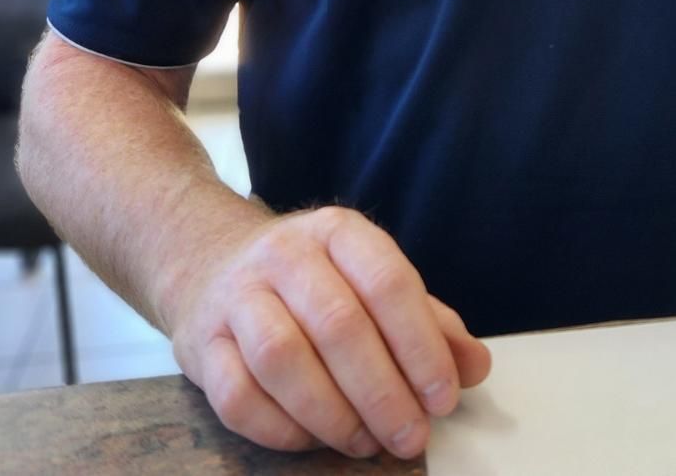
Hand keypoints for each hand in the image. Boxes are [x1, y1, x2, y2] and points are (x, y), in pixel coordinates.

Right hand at [169, 206, 491, 458]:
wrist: (211, 264)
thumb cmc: (314, 282)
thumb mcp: (373, 281)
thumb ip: (428, 322)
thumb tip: (475, 366)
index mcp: (339, 233)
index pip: (388, 282)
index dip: (421, 346)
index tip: (443, 398)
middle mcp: (286, 254)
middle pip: (338, 325)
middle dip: (382, 392)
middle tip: (410, 437)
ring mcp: (237, 296)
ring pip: (282, 358)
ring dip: (331, 413)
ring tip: (365, 443)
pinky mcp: (200, 343)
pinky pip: (237, 395)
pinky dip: (279, 429)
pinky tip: (312, 441)